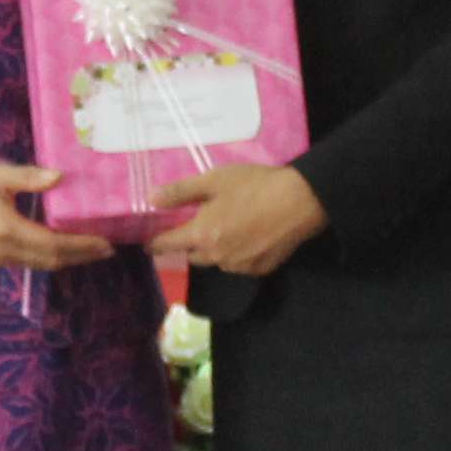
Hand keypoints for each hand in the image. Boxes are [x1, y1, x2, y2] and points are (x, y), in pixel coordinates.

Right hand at [0, 156, 114, 273]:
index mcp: (5, 229)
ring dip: (67, 258)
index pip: (53, 244)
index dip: (81, 246)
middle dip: (81, 256)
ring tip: (92, 248)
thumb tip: (60, 177)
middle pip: (50, 260)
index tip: (105, 242)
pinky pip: (28, 261)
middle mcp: (2, 249)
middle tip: (108, 248)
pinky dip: (50, 256)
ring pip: (40, 263)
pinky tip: (64, 246)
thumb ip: (30, 178)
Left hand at [153, 163, 328, 278]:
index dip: (155, 243)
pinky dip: (238, 253)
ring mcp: (239, 266)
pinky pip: (239, 264)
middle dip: (191, 242)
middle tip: (200, 223)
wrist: (301, 200)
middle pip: (192, 254)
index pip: (167, 245)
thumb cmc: (255, 186)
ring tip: (229, 226)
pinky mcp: (260, 270)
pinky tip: (249, 235)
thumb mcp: (214, 180)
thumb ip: (180, 192)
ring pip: (216, 261)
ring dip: (215, 249)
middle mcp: (217, 257)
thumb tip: (150, 200)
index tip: (150, 242)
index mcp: (201, 236)